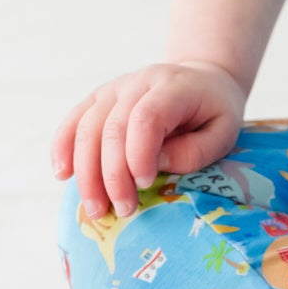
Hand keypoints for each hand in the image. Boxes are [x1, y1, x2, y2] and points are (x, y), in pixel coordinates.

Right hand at [50, 60, 246, 218]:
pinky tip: (62, 174)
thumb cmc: (213, 111)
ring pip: (87, 127)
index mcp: (173, 87)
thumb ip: (196, 150)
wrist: (202, 79)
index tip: (146, 184)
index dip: (139, 154)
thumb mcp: (224, 131)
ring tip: (96, 209)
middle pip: (112, 127)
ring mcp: (115, 88)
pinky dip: (63, 147)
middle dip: (113, 175)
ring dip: (86, 172)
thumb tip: (156, 163)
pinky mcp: (100, 98)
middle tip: (122, 209)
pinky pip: (74, 120)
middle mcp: (139, 82)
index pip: (146, 117)